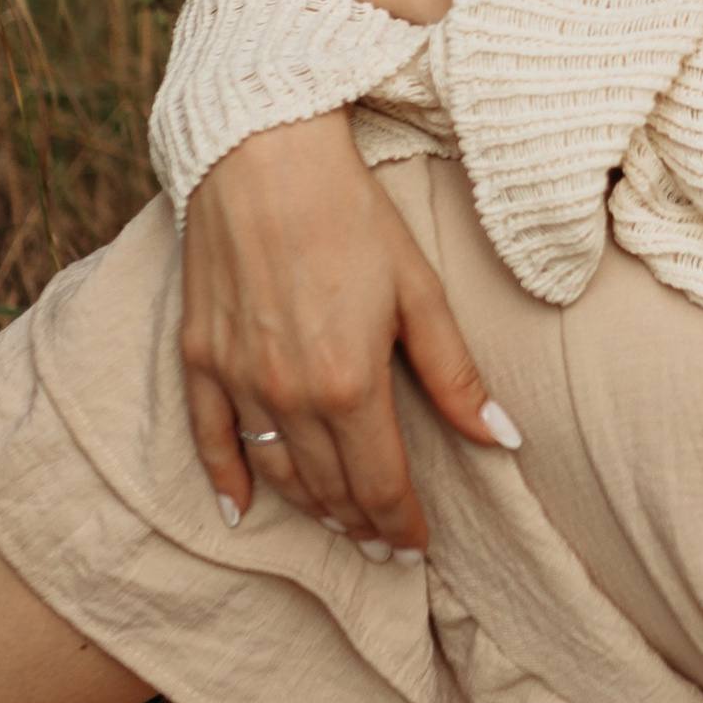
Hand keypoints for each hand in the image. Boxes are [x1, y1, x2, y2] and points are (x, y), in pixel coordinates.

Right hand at [181, 115, 514, 551]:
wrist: (263, 155)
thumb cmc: (353, 217)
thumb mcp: (421, 293)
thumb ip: (456, 375)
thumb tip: (503, 438)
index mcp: (350, 384)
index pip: (380, 485)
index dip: (401, 525)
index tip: (418, 547)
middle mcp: (288, 394)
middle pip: (329, 488)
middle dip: (362, 524)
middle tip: (384, 546)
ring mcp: (236, 378)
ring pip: (276, 472)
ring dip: (310, 507)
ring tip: (340, 524)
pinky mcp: (198, 356)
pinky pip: (209, 438)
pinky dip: (225, 479)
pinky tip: (240, 509)